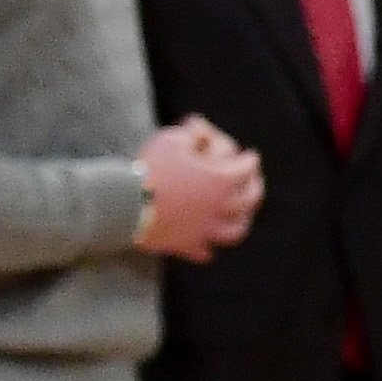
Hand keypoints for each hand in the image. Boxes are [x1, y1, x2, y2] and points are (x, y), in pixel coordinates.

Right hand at [137, 118, 265, 259]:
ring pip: (236, 230)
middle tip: (254, 182)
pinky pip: (204, 251)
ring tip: (240, 217)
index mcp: (223, 181)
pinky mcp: (187, 246)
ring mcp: (207, 230)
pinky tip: (207, 247)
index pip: (247, 168)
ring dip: (241, 221)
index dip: (249, 160)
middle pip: (250, 200)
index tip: (251, 156)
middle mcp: (222, 208)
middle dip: (255, 187)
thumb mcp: (173, 139)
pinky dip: (207, 248)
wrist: (127, 203)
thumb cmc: (152, 166)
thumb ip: (193, 133)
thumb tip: (201, 129)